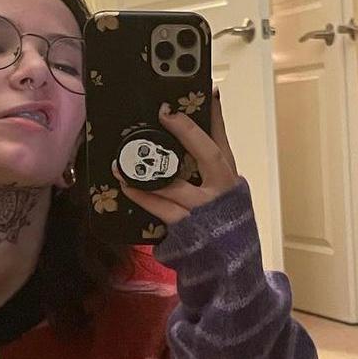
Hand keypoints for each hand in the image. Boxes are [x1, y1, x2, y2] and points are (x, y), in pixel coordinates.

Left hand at [113, 92, 239, 227]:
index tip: (208, 90)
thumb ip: (210, 173)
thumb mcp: (224, 196)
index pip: (223, 141)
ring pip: (177, 185)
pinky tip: (126, 186)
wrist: (232, 268)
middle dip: (187, 132)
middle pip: (208, 155)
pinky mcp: (188, 229)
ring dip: (149, 171)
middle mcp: (221, 192)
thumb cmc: (224, 226)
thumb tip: (184, 142)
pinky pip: (161, 209)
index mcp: (231, 179)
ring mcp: (205, 211)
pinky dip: (142, 196)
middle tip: (165, 113)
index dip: (216, 116)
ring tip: (125, 158)